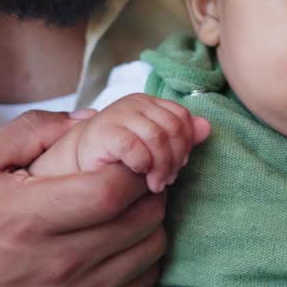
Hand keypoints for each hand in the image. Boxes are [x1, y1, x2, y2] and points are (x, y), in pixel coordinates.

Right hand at [0, 110, 166, 286]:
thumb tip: (89, 118)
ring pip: (151, 246)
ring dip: (150, 218)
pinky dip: (144, 253)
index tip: (128, 154)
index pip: (110, 190)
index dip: (132, 166)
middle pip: (141, 216)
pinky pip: (145, 277)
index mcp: (31, 217)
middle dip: (149, 186)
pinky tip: (123, 238)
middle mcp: (61, 260)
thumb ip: (30, 132)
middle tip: (136, 172)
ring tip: (129, 203)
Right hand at [74, 94, 210, 192]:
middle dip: (175, 158)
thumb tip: (207, 127)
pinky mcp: (104, 132)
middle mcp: (134, 103)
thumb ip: (179, 136)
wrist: (79, 164)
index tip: (179, 167)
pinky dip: (142, 164)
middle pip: (173, 127)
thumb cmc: (119, 158)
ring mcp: (118, 114)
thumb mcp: (153, 147)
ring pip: (158, 137)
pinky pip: (135, 146)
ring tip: (155, 184)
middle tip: (167, 180)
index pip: (181, 116)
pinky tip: (138, 174)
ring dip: (161, 166)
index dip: (185, 144)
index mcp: (148, 103)